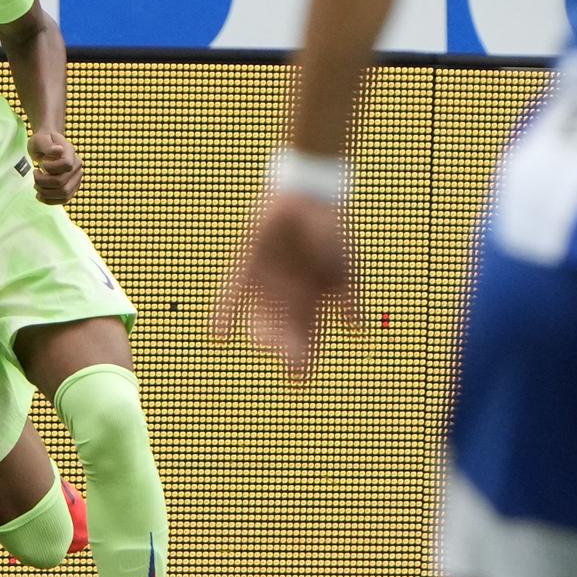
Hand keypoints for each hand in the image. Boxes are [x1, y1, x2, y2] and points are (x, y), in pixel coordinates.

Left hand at [27, 129, 78, 203]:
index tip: (41, 163)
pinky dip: (50, 200)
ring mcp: (76, 178)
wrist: (48, 146)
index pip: (66, 164)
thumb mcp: (40, 140)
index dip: (51, 167)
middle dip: (43, 182)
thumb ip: (48, 145)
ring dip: (46, 193)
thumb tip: (59, 150)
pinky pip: (64, 199)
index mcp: (71, 152)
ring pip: (64, 194)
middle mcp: (77, 166)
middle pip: (62, 182)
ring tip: (36, 185)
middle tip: (35, 175)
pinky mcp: (72, 187)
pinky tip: (40, 195)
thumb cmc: (42, 142)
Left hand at [211, 192, 355, 374]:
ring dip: (262, 330)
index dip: (303, 358)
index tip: (298, 380)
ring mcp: (266, 283)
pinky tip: (218, 335)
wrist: (308, 196)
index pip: (307, 337)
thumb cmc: (332, 232)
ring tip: (261, 342)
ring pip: (261, 315)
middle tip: (283, 360)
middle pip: (284, 330)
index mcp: (313, 301)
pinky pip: (234, 294)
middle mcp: (287, 297)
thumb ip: (350, 299)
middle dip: (284, 347)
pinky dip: (227, 313)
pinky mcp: (247, 267)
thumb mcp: (346, 267)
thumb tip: (358, 332)